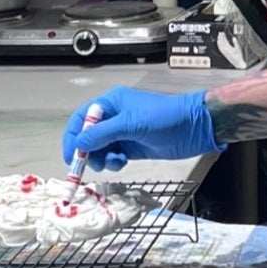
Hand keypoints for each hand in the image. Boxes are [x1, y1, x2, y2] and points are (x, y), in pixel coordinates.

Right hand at [61, 87, 223, 171]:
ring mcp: (124, 132)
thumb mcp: (131, 124)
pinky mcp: (133, 147)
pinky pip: (114, 156)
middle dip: (88, 150)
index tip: (71, 155)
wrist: (195, 128)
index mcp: (112, 103)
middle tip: (91, 164)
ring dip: (101, 158)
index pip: (83, 118)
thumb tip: (79, 143)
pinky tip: (122, 163)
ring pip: (101, 148)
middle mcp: (115, 117)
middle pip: (89, 135)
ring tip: (112, 163)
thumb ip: (103, 134)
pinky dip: (113, 162)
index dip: (74, 136)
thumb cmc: (165, 118)